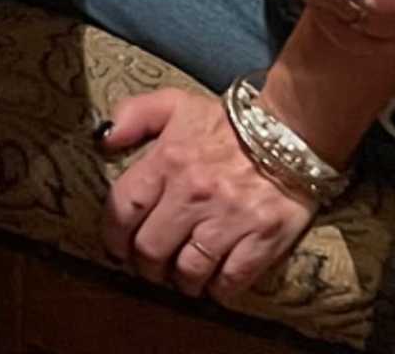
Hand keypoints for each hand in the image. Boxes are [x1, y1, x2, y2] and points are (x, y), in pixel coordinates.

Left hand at [102, 89, 314, 300]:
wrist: (291, 133)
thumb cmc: (227, 123)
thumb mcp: (175, 103)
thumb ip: (133, 115)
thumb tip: (103, 139)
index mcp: (167, 160)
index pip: (123, 209)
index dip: (113, 235)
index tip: (116, 247)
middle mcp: (193, 193)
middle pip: (151, 248)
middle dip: (144, 264)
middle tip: (150, 266)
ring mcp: (228, 219)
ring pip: (188, 270)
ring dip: (180, 281)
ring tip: (181, 277)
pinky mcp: (261, 239)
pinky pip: (230, 280)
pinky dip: (218, 290)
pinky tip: (214, 285)